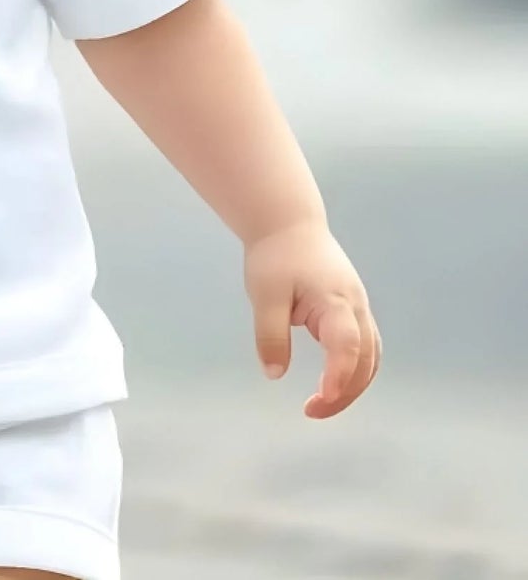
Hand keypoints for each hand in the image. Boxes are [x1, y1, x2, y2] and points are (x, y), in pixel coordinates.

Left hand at [243, 219, 380, 418]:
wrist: (288, 224)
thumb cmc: (275, 256)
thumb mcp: (264, 295)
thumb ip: (271, 334)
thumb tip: (274, 374)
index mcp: (335, 301)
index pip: (346, 346)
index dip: (338, 375)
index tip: (322, 398)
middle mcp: (356, 308)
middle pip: (364, 360)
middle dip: (343, 391)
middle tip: (311, 411)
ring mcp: (360, 309)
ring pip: (370, 357)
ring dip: (352, 385)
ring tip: (321, 403)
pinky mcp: (354, 311)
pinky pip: (365, 348)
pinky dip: (355, 370)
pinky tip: (333, 382)